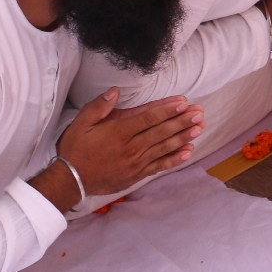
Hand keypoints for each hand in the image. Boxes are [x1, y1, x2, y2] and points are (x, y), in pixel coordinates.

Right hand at [41, 87, 204, 209]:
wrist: (71, 181)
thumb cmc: (76, 149)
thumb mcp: (81, 123)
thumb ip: (99, 106)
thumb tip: (115, 90)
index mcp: (118, 132)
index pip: (148, 118)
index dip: (167, 109)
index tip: (183, 102)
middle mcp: (131, 147)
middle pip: (161, 131)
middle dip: (181, 121)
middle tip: (199, 112)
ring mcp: (136, 162)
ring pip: (164, 147)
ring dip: (183, 136)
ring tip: (200, 127)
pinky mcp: (138, 174)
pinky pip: (160, 166)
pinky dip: (175, 159)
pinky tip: (189, 151)